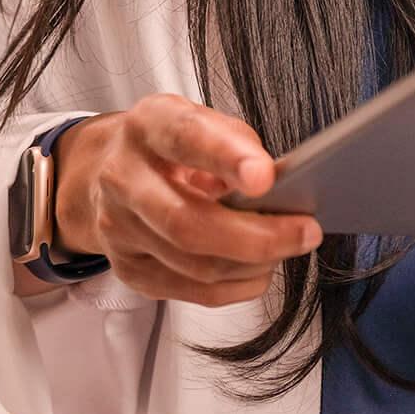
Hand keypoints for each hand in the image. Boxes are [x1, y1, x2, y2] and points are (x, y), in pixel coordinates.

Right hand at [46, 94, 323, 306]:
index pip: (185, 138)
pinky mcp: (128, 269)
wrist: (109, 172)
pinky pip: (194, 292)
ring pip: (196, 266)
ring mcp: (119, 229)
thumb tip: (278, 185)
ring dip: (254, 264)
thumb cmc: (170, 147)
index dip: (226, 158)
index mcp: (147, 126)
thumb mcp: (200, 120)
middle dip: (256, 237)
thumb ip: (236, 143)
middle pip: (187, 223)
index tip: (266, 178)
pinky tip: (259, 270)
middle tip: (306, 232)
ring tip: (287, 248)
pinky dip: (238, 286)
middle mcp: (122, 177)